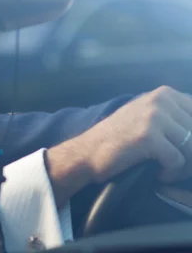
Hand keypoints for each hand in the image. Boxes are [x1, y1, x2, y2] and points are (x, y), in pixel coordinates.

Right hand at [46, 86, 191, 206]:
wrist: (87, 152)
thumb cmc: (119, 140)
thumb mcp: (147, 117)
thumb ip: (175, 116)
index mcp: (164, 93)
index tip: (183, 152)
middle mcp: (161, 99)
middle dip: (191, 155)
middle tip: (174, 166)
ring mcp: (154, 116)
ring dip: (184, 166)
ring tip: (166, 170)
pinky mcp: (149, 136)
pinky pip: (178, 160)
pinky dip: (170, 173)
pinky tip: (157, 173)